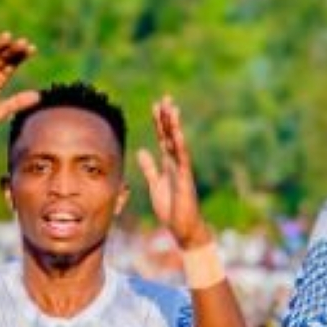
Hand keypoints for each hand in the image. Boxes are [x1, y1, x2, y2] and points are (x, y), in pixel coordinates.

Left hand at [137, 96, 211, 249]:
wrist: (183, 228)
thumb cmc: (171, 209)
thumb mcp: (155, 184)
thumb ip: (150, 168)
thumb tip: (141, 150)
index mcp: (168, 164)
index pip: (163, 138)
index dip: (159, 122)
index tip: (156, 105)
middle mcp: (177, 163)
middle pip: (171, 136)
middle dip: (167, 118)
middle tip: (165, 98)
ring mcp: (182, 170)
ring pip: (178, 144)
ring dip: (174, 126)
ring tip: (172, 109)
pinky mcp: (185, 180)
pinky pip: (183, 160)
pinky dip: (180, 146)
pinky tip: (178, 134)